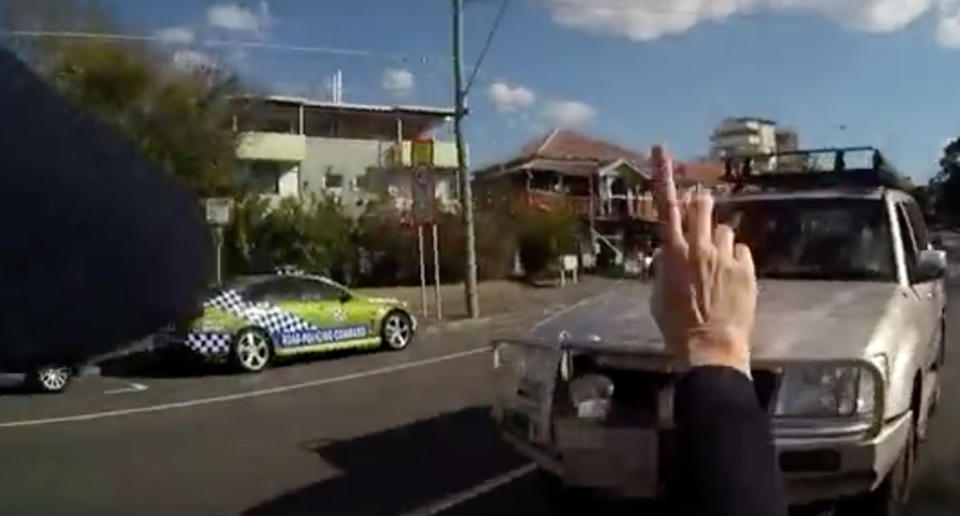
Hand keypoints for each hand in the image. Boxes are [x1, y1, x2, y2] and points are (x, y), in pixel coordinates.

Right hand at [649, 145, 755, 376]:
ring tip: (715, 266)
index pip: (666, 204)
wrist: (709, 348)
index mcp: (672, 252)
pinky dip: (735, 259)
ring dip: (719, 240)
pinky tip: (730, 279)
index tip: (660, 149)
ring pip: (725, 230)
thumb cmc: (675, 325)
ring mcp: (726, 257)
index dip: (663, 173)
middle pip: (702, 205)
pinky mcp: (746, 269)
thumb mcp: (657, 294)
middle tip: (701, 209)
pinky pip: (741, 251)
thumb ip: (662, 267)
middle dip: (701, 203)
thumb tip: (667, 253)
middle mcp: (699, 248)